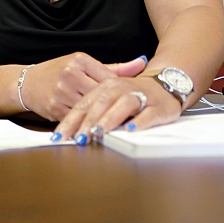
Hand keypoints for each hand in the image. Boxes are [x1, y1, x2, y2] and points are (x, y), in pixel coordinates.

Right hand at [21, 53, 146, 120]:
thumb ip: (114, 68)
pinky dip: (89, 126)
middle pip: (101, 95)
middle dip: (115, 107)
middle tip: (134, 118)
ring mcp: (61, 92)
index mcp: (78, 61)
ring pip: (91, 110)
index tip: (134, 101)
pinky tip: (100, 131)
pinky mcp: (55, 108)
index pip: (109, 78)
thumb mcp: (82, 65)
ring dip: (104, 119)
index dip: (122, 92)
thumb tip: (142, 63)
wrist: (27, 84)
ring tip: (122, 127)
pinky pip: (79, 120)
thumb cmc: (59, 72)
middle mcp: (69, 75)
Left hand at [52, 75, 182, 144]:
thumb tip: (70, 131)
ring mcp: (139, 96)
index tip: (59, 137)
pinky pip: (147, 114)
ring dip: (109, 120)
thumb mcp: (108, 98)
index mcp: (104, 87)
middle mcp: (119, 89)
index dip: (70, 121)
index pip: (83, 105)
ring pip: (121, 106)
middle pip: (100, 104)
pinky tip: (130, 130)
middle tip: (78, 138)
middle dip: (87, 122)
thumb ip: (90, 110)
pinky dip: (139, 122)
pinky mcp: (158, 106)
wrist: (164, 84)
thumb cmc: (131, 93)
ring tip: (98, 133)